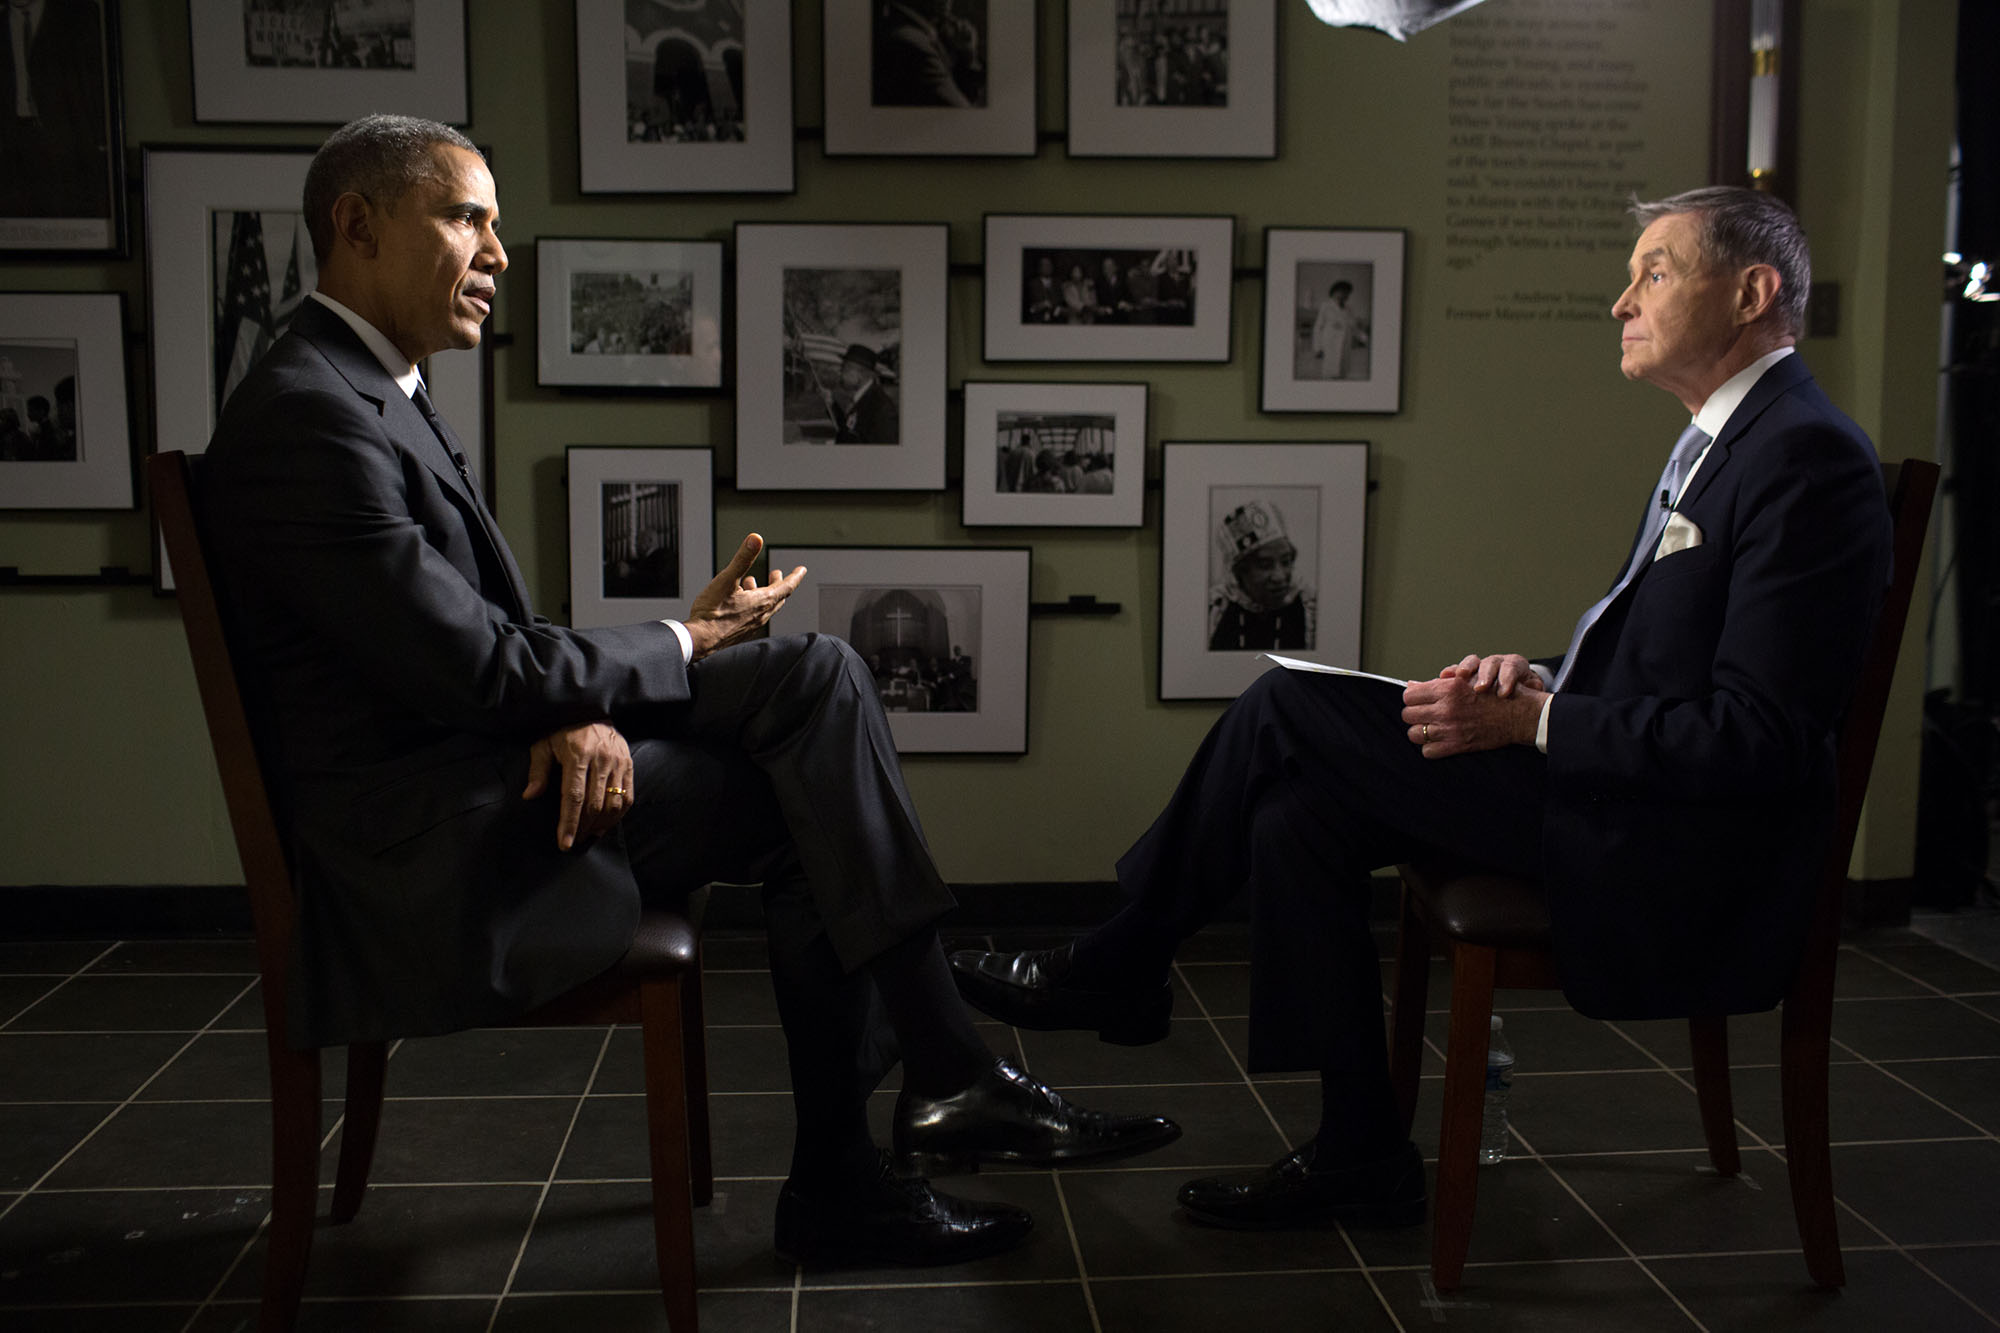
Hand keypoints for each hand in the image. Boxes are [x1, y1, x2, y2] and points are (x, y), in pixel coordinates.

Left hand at [522, 721, 632, 849]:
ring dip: (601, 825)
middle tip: (574, 841)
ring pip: (613, 804)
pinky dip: (618, 815)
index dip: (569, 823)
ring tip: (588, 835)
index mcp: (578, 755)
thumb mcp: (544, 744)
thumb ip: (538, 770)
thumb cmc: (563, 730)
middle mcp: (601, 759)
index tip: (565, 843)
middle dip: (583, 828)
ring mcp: (618, 762)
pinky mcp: (629, 764)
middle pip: (594, 805)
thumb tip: (530, 796)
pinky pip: (628, 797)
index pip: (574, 797)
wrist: (591, 709)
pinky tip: (605, 824)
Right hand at [684, 533, 806, 660]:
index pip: (786, 587)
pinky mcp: (741, 632)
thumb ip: (742, 558)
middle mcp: (760, 615)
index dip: (795, 576)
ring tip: (752, 583)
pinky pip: (753, 616)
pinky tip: (739, 602)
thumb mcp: (727, 579)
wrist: (700, 641)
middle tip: (777, 574)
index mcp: (761, 602)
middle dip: (778, 583)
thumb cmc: (712, 613)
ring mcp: (751, 625)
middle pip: (777, 597)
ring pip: (764, 607)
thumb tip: (755, 539)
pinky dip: (752, 605)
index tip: (801, 570)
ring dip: (762, 593)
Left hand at [1401, 654, 1545, 757]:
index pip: (1409, 695)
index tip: (1418, 700)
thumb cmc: (1492, 695)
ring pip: (1414, 734)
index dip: (1412, 698)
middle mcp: (1446, 708)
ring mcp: (1450, 729)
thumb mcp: (1465, 681)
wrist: (1517, 714)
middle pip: (1408, 714)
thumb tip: (1411, 686)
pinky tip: (1439, 741)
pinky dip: (1431, 748)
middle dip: (1415, 714)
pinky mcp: (1457, 746)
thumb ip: (1436, 684)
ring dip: (1421, 731)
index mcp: (1447, 689)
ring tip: (1431, 728)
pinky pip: (1428, 751)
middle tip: (1424, 715)